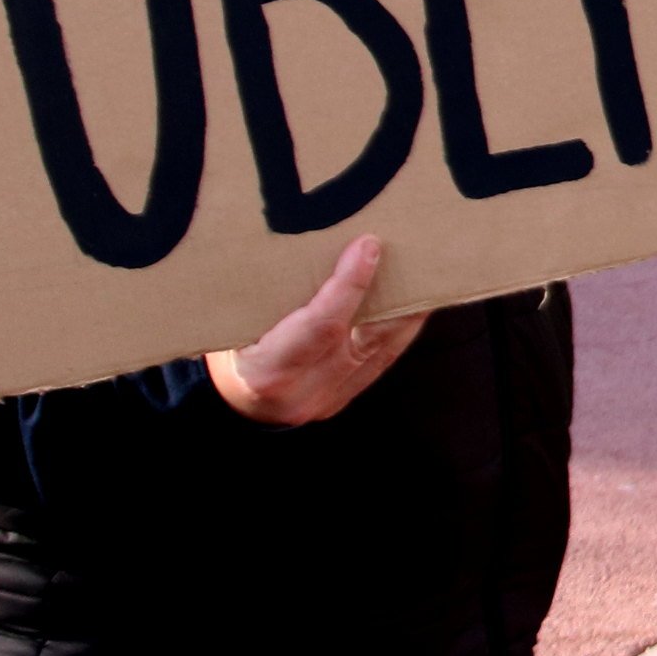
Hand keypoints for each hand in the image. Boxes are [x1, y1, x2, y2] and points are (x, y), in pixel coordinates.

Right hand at [207, 236, 424, 426]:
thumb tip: (304, 243)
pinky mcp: (345, 398)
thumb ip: (266, 298)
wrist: (232, 412)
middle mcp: (307, 390)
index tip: (368, 245)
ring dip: (409, 310)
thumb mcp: (234, 329)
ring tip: (428, 271)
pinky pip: (382, 360)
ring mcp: (330, 399)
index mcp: (271, 370)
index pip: (322, 325)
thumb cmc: (228, 356)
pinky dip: (399, 328)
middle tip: (418, 252)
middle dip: (397, 293)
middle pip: (366, 337)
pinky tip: (414, 301)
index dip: (349, 284)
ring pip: (384, 350)